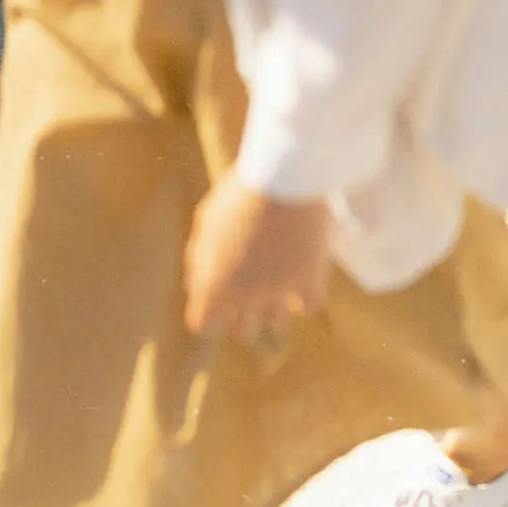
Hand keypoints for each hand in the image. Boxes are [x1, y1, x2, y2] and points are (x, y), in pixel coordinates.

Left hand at [183, 175, 333, 343]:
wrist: (286, 175)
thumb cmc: (242, 192)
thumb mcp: (207, 221)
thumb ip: (199, 257)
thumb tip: (197, 283)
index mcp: (213, 282)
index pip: (205, 324)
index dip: (212, 314)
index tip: (220, 301)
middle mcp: (244, 294)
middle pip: (244, 331)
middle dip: (245, 314)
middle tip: (252, 291)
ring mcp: (279, 289)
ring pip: (276, 322)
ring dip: (274, 306)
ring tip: (278, 281)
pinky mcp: (310, 278)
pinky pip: (308, 306)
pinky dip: (303, 298)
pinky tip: (302, 281)